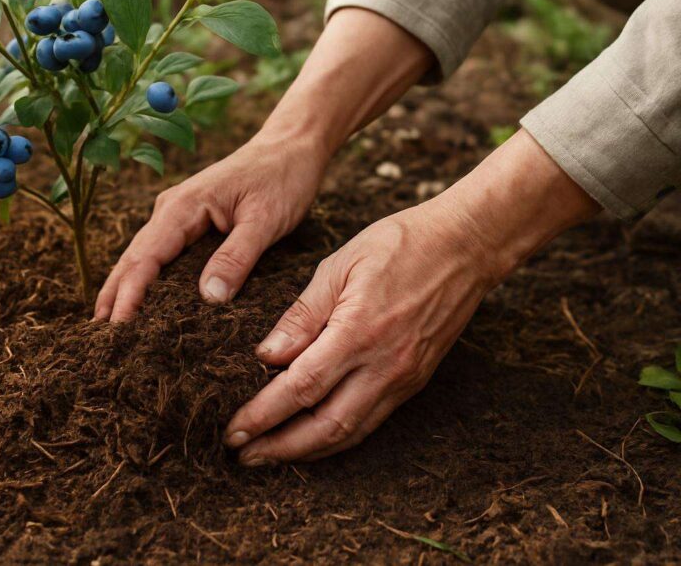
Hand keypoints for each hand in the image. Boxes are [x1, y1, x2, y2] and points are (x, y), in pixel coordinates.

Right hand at [93, 132, 327, 320]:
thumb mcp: (266, 220)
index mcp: (183, 207)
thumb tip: (209, 299)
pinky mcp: (190, 224)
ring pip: (142, 258)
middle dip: (114, 297)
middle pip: (133, 260)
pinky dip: (144, 279)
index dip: (129, 295)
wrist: (291, 146)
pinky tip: (140, 302)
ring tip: (107, 328)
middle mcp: (171, 210)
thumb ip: (237, 257)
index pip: (145, 258)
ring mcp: (177, 216)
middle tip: (99, 340)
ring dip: (123, 290)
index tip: (117, 328)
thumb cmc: (282, 177)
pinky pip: (160, 256)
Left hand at [225, 131, 599, 462]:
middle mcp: (384, 365)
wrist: (466, 246)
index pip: (301, 388)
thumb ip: (302, 315)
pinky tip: (314, 440)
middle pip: (325, 426)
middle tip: (242, 455)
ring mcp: (404, 378)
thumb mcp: (339, 265)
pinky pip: (372, 421)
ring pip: (350, 432)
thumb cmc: (398, 245)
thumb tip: (266, 356)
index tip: (234, 431)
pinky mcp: (415, 380)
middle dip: (279, 447)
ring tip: (270, 456)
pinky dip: (338, 437)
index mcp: (358, 332)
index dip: (264, 415)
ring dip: (307, 451)